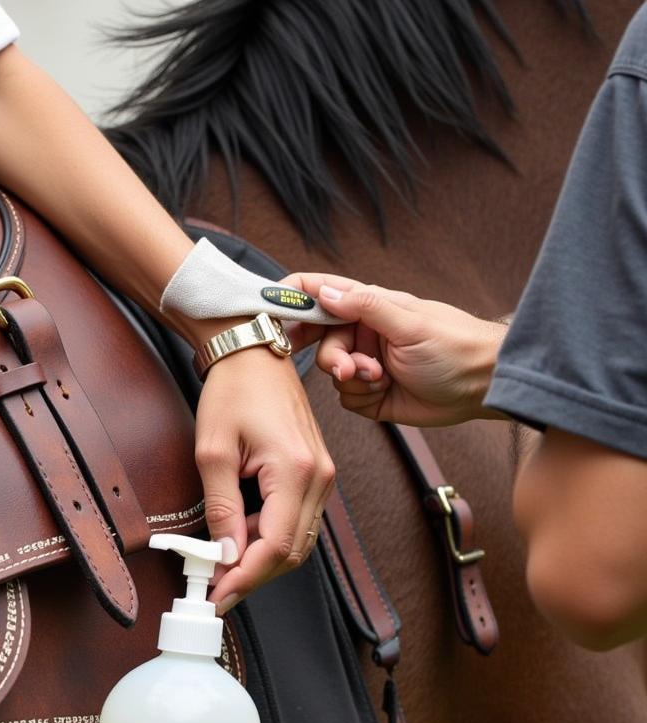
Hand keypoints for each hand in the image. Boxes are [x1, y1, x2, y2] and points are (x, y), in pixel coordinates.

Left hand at [194, 345, 334, 612]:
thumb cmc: (233, 390)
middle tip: (216, 586)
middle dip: (253, 575)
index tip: (217, 595)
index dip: (245, 578)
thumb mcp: (213, 451)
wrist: (254, 352)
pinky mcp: (316, 473)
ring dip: (261, 558)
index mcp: (295, 470)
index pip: (275, 546)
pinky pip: (299, 521)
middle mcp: (319, 477)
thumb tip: (224, 554)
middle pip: (292, 552)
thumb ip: (221, 508)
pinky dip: (270, 537)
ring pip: (298, 541)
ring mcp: (322, 475)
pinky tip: (241, 536)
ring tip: (222, 561)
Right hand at [284, 274, 507, 425]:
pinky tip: (383, 391)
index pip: (319, 293)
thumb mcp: (409, 323)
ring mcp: (366, 363)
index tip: (270, 313)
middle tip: (346, 369)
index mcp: (369, 306)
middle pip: (320, 341)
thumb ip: (364, 306)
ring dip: (352, 379)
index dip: (291, 299)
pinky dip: (361, 397)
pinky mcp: (372, 394)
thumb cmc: (456, 346)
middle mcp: (363, 332)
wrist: (485, 387)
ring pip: (332, 373)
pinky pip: (346, 398)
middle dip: (331, 357)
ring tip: (378, 379)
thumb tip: (323, 291)